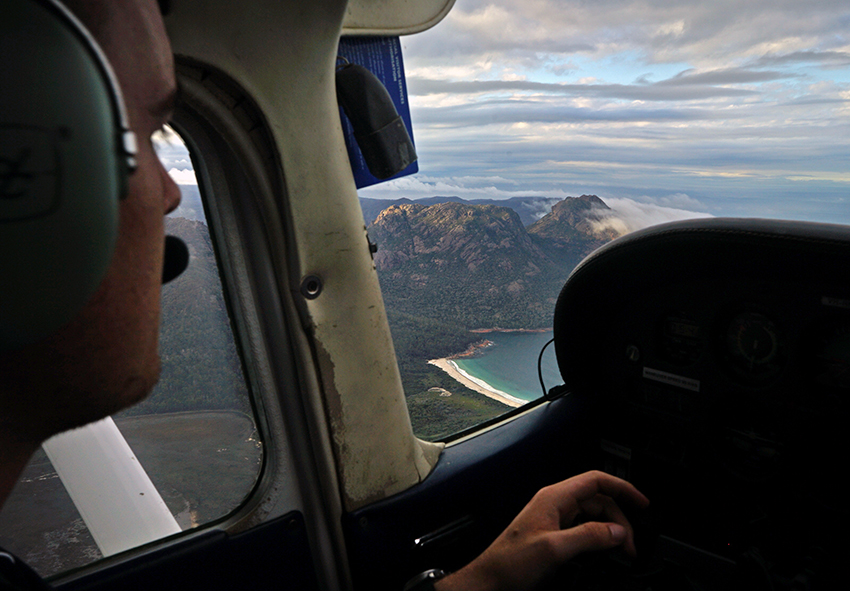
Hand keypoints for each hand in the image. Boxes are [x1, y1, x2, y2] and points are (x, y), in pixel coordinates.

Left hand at [434, 471, 648, 590]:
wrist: (490, 580)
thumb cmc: (510, 562)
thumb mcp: (554, 549)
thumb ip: (589, 537)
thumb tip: (617, 531)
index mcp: (554, 497)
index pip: (595, 480)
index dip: (622, 487)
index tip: (641, 502)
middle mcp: (555, 505)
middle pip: (598, 501)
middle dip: (619, 519)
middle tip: (630, 545)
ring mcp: (554, 520)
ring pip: (592, 518)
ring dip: (610, 532)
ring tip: (621, 552)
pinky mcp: (554, 536)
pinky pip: (583, 531)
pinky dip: (599, 540)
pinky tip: (604, 553)